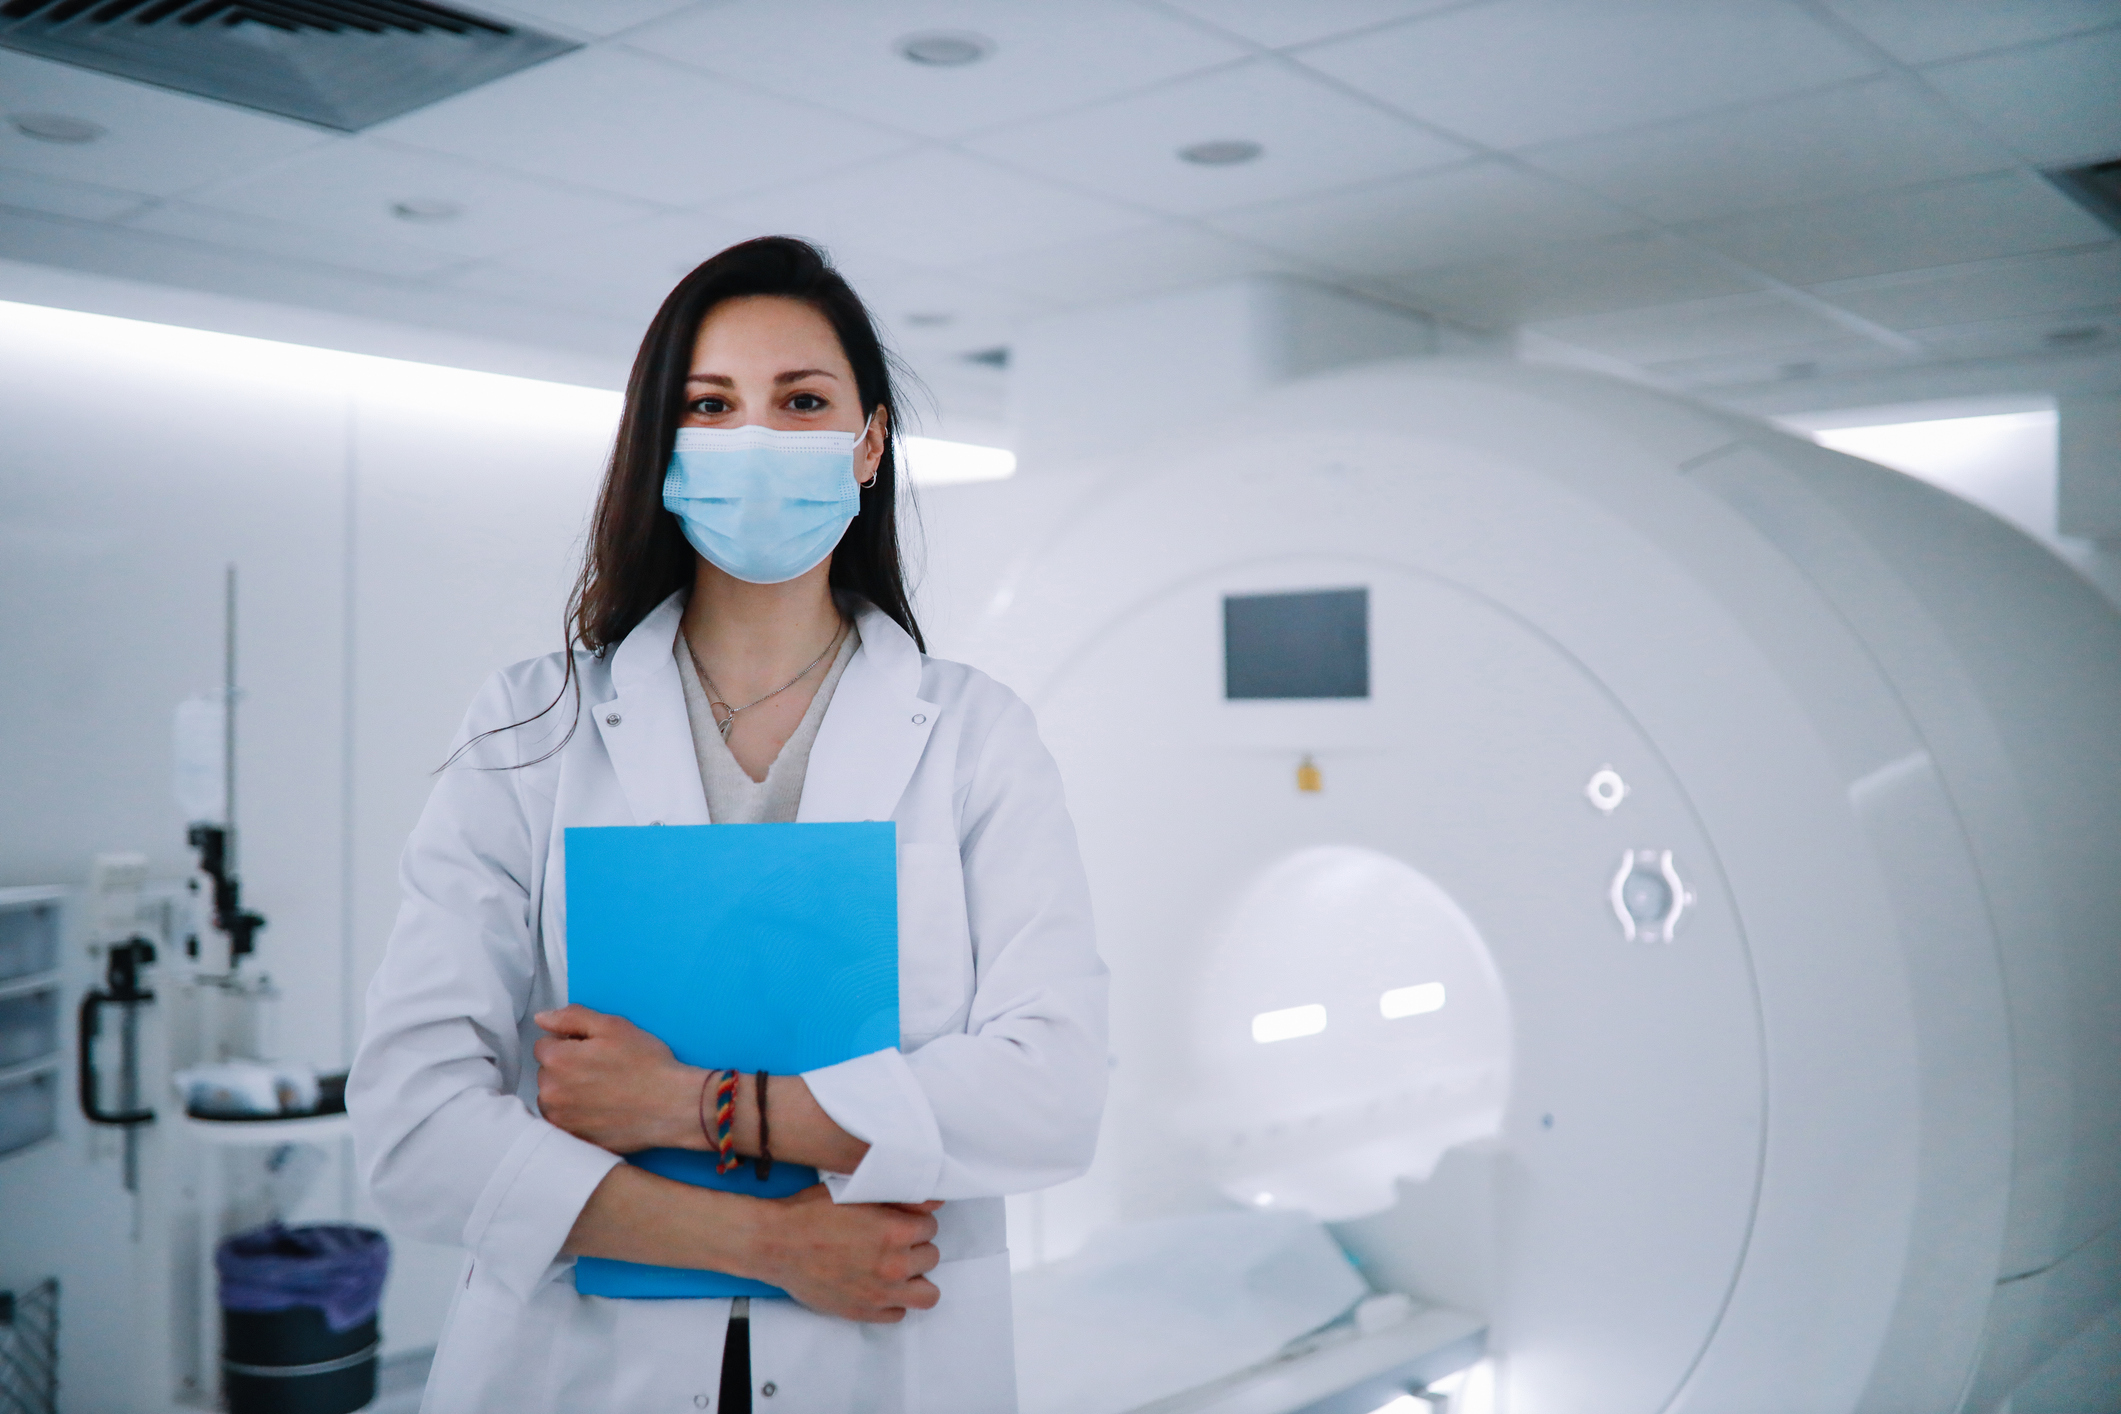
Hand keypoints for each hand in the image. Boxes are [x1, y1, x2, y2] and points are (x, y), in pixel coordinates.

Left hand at [532, 1004, 700, 1153]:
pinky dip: (576, 1115)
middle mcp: (551, 1092)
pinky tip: (601, 1110)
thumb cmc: (646, 1063)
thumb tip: (542, 1018)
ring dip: (568, 1093)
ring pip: (553, 1098)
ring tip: (602, 1091)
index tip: (593, 1049)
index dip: (569, 1043)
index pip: (544, 1045)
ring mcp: (561, 1120)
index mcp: (557, 1060)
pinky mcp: (574, 1139)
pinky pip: (565, 1121)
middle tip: (601, 1069)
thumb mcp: (612, 1026)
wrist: (672, 1105)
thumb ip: (571, 1017)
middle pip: (547, 1072)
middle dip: (567, 1068)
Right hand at [753, 1185, 943, 1322]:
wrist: (775, 1243)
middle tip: (895, 1243)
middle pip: (931, 1257)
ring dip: (915, 1279)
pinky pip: (899, 1314)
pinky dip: (893, 1301)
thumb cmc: (811, 1212)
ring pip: (927, 1294)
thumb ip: (899, 1198)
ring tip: (896, 1269)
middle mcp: (893, 1265)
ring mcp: (880, 1293)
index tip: (901, 1223)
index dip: (915, 1222)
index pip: (931, 1227)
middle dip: (915, 1247)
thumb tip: (933, 1202)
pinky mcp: (863, 1312)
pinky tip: (878, 1286)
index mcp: (895, 1231)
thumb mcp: (856, 1191)